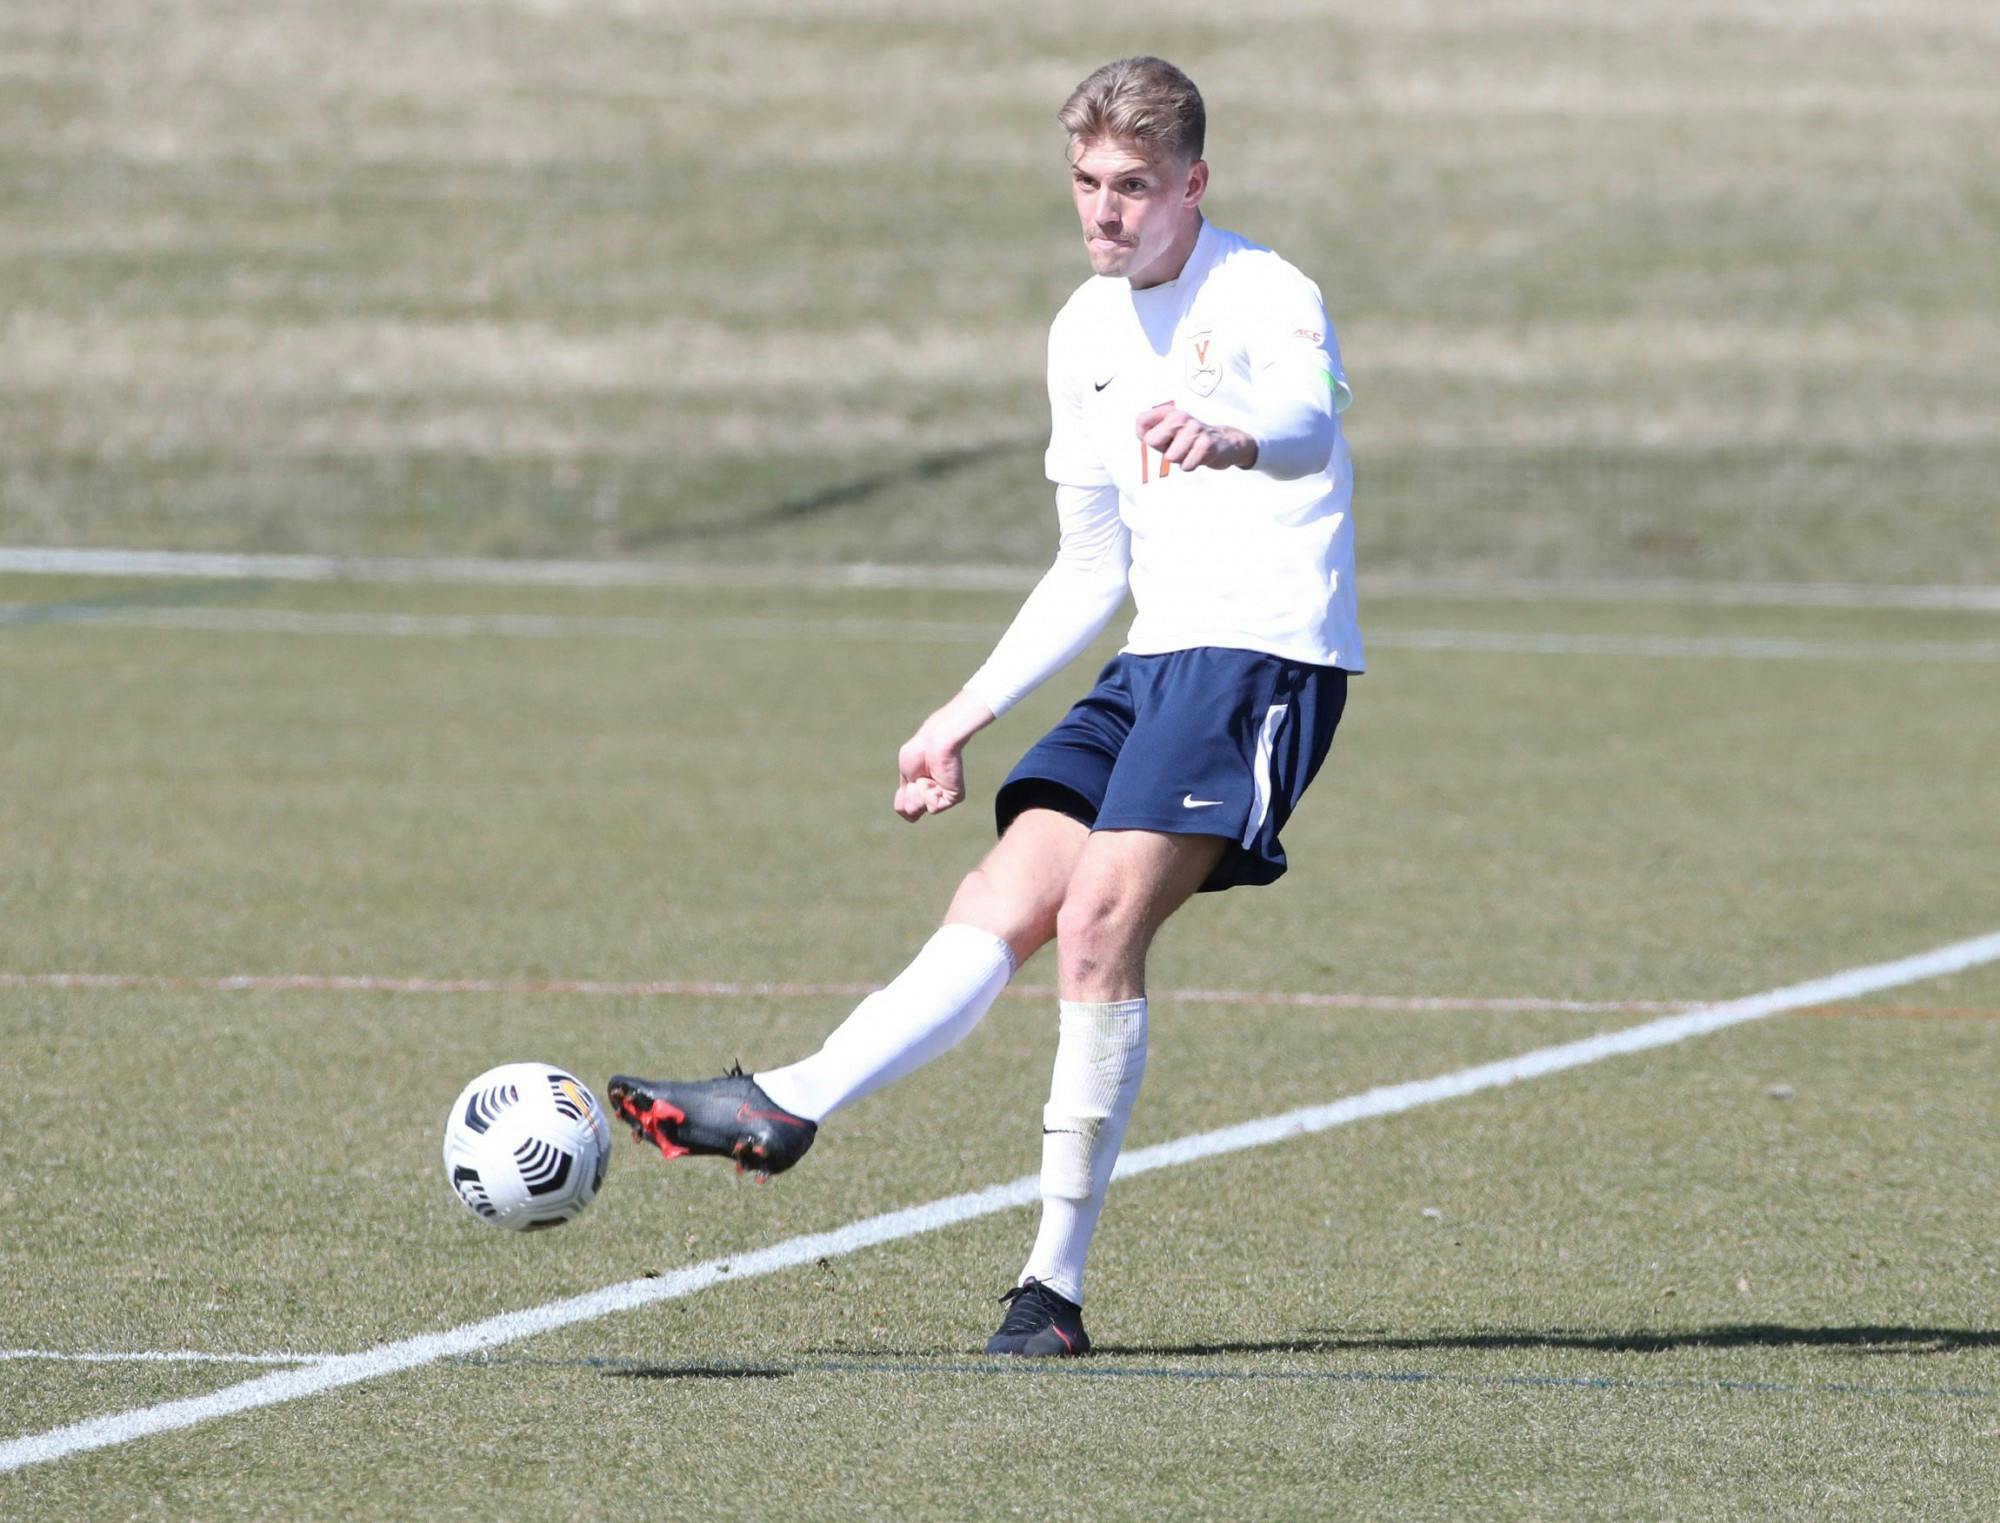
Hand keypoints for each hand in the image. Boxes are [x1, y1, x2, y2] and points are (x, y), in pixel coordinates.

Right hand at [892, 691, 994, 822]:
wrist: (934, 743)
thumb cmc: (918, 752)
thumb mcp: (905, 774)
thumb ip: (906, 796)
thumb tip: (912, 817)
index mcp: (920, 792)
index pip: (904, 809)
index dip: (901, 798)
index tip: (909, 780)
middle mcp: (932, 797)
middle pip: (910, 811)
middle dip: (909, 794)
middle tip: (919, 776)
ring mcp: (942, 798)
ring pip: (918, 809)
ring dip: (917, 792)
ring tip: (927, 777)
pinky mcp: (953, 798)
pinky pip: (932, 807)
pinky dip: (928, 793)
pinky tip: (935, 780)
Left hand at [1135, 404, 1257, 471]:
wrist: (1225, 443)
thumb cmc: (1190, 442)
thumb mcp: (1167, 435)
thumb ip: (1148, 433)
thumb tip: (1143, 436)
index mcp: (1169, 412)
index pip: (1141, 421)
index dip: (1144, 436)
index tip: (1159, 439)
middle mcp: (1181, 416)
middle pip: (1151, 440)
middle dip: (1161, 450)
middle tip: (1176, 447)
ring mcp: (1195, 428)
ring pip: (1170, 456)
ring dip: (1179, 459)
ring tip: (1189, 452)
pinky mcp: (1207, 443)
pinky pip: (1186, 465)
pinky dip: (1190, 465)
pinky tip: (1197, 457)